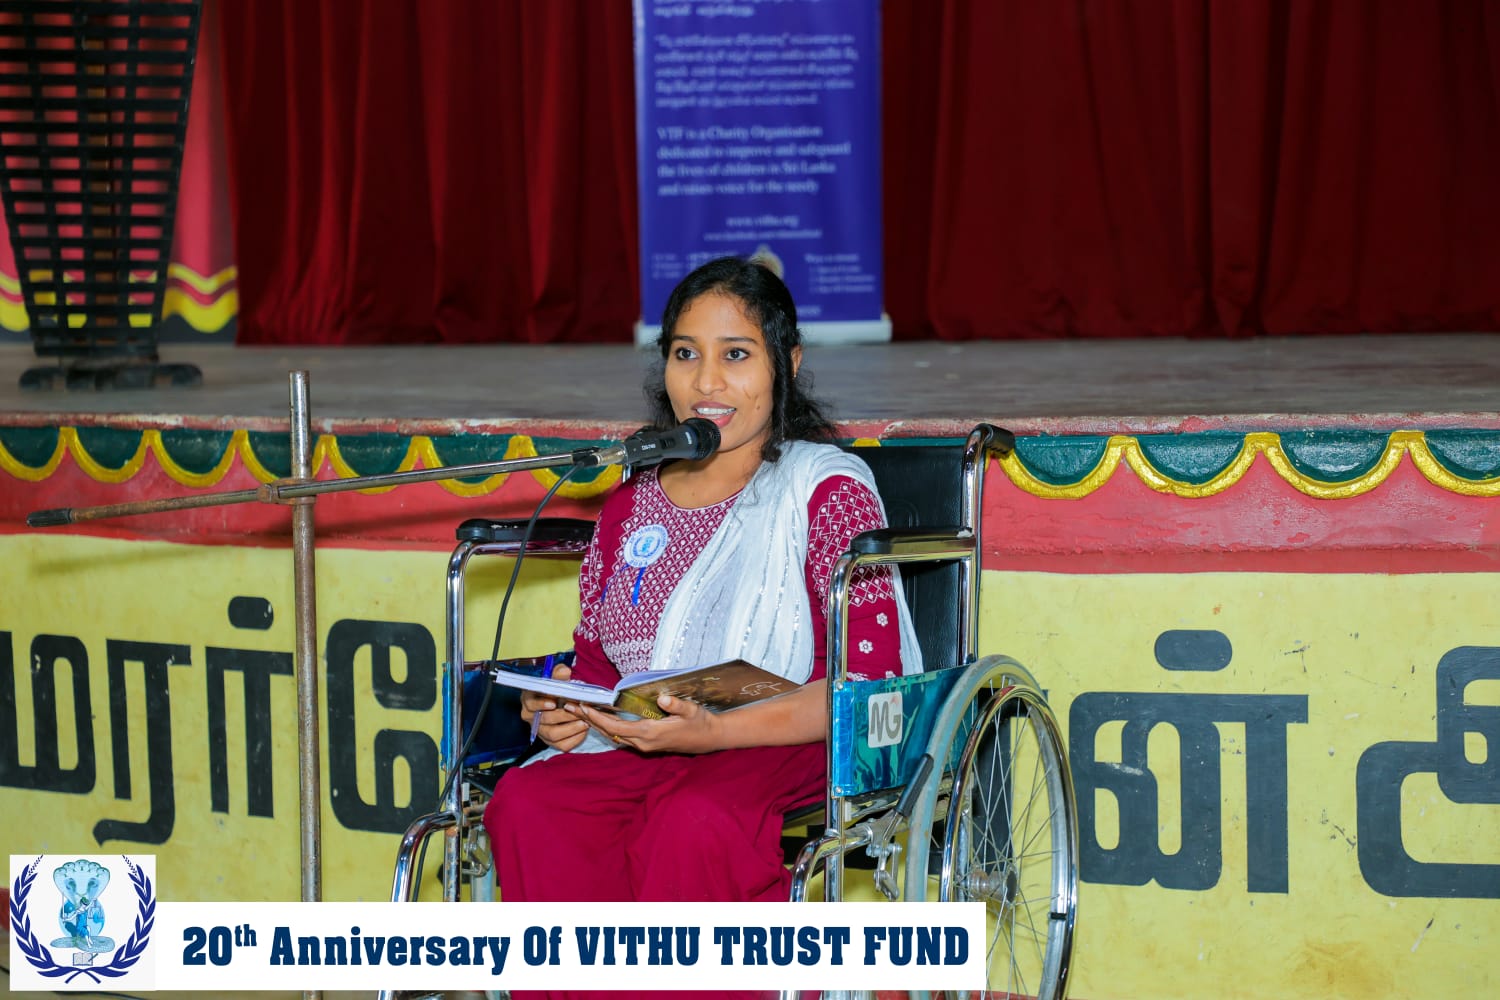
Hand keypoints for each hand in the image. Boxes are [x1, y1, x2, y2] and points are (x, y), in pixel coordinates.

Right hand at [520, 664, 589, 751]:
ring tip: (585, 721)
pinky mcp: (551, 742)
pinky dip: (575, 739)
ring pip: (553, 734)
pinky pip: (562, 745)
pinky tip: (584, 731)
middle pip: (545, 719)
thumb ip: (559, 674)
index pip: (531, 703)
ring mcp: (540, 731)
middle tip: (579, 711)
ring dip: (571, 728)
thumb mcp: (557, 679)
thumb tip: (564, 671)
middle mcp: (531, 718)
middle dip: (564, 716)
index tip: (554, 703)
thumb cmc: (557, 690)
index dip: (541, 704)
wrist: (562, 703)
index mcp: (529, 700)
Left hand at [569, 694, 724, 754]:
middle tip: (570, 707)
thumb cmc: (700, 722)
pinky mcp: (647, 743)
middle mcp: (643, 742)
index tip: (583, 708)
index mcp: (650, 733)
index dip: (598, 718)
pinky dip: (608, 727)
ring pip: (614, 735)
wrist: (709, 739)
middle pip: (610, 732)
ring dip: (596, 724)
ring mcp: (644, 745)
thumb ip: (676, 704)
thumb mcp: (691, 711)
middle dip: (589, 720)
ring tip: (579, 711)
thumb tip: (662, 698)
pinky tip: (600, 719)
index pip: (616, 727)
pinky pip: (621, 736)